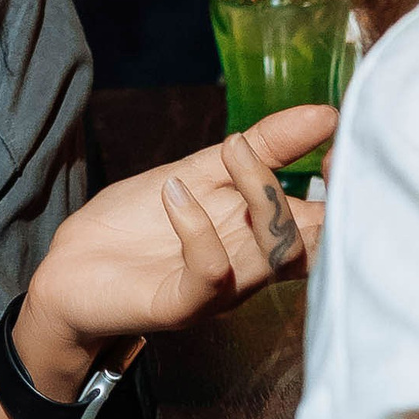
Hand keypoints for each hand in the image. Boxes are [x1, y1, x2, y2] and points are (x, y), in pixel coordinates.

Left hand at [16, 105, 335, 394]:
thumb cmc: (137, 225)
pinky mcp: (182, 306)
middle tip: (324, 151)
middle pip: (318, 239)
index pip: (330, 216)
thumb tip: (326, 113)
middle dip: (334, 200)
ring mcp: (222, 289)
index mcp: (263, 234)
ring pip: (274, 253)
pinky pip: (212, 273)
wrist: (70, 270)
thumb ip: (263, 147)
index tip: (342, 131)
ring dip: (261, 193)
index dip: (348, 182)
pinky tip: (175, 193)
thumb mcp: (200, 171)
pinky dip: (199, 228)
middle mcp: (253, 265)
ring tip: (233, 148)